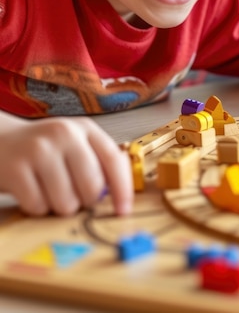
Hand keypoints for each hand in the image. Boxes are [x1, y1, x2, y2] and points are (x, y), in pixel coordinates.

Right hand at [0, 113, 133, 215]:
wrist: (0, 141)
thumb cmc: (44, 149)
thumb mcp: (75, 144)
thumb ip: (98, 163)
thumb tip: (118, 196)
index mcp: (85, 129)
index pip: (114, 160)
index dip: (123, 189)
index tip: (123, 211)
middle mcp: (64, 134)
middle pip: (92, 187)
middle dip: (85, 201)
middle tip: (71, 193)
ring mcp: (39, 150)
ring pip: (66, 202)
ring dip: (59, 206)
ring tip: (49, 189)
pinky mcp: (15, 168)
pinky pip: (38, 207)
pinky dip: (36, 207)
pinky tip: (31, 190)